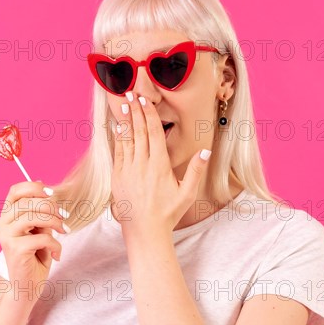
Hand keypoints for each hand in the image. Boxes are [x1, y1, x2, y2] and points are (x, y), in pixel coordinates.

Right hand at [0, 180, 67, 289]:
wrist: (26, 286)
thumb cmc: (34, 257)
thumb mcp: (39, 229)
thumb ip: (39, 211)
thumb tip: (42, 185)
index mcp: (6, 216)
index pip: (15, 191)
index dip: (34, 187)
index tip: (51, 193)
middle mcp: (2, 224)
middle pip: (28, 202)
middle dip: (51, 207)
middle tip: (63, 217)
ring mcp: (7, 236)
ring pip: (34, 216)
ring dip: (55, 222)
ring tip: (63, 231)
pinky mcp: (16, 249)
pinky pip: (42, 238)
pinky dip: (55, 244)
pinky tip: (56, 253)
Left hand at [111, 91, 211, 238]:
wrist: (144, 231)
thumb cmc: (168, 213)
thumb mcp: (187, 193)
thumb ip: (195, 171)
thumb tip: (206, 151)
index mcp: (159, 166)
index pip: (154, 133)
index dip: (149, 114)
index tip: (145, 100)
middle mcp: (142, 165)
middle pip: (139, 131)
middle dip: (136, 111)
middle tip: (131, 93)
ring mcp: (127, 170)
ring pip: (126, 139)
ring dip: (126, 120)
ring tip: (124, 104)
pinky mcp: (117, 177)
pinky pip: (117, 152)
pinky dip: (118, 137)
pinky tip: (118, 126)